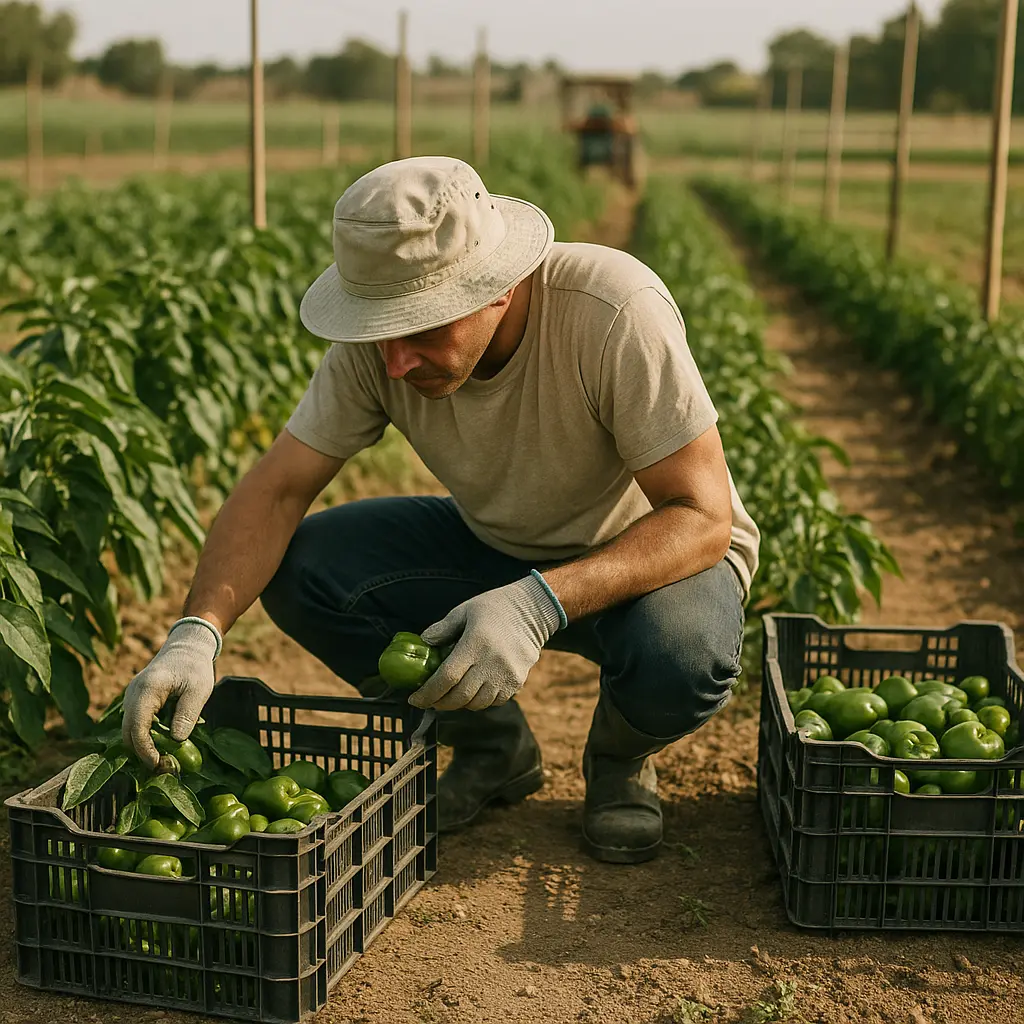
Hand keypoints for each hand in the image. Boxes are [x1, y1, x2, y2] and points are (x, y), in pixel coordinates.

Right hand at [122, 618, 220, 767]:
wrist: (187, 647)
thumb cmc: (195, 667)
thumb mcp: (199, 690)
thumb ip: (187, 714)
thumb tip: (176, 741)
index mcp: (146, 690)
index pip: (137, 728)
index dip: (145, 751)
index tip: (159, 765)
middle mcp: (132, 695)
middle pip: (128, 733)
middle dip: (142, 754)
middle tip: (165, 768)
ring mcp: (131, 698)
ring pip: (129, 731)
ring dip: (143, 748)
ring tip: (165, 761)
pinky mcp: (136, 702)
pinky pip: (135, 725)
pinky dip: (145, 738)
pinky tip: (162, 748)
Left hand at [409, 573, 563, 711]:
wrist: (533, 609)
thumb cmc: (495, 607)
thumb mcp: (465, 610)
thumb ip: (443, 628)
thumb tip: (424, 642)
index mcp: (475, 644)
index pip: (446, 678)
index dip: (428, 693)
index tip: (415, 699)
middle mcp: (491, 663)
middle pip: (460, 696)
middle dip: (440, 703)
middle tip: (429, 700)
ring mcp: (506, 675)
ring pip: (477, 703)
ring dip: (460, 704)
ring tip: (450, 696)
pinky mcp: (517, 681)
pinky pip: (494, 701)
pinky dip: (480, 701)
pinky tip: (473, 692)